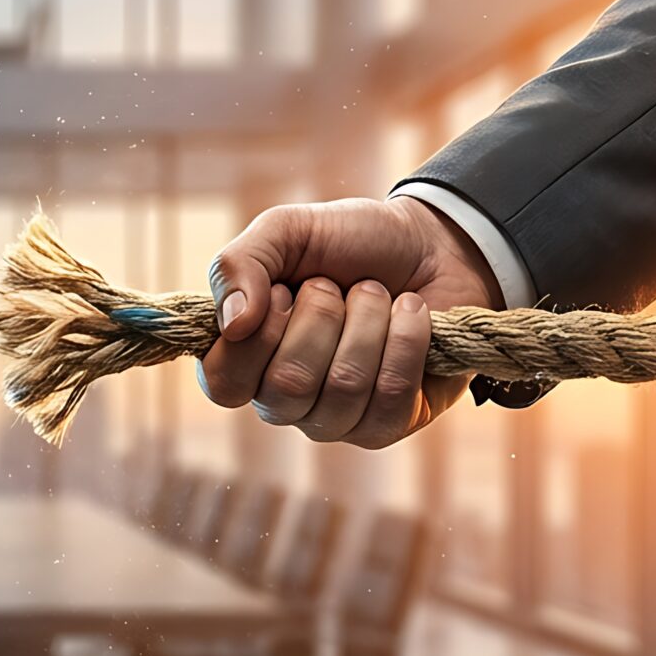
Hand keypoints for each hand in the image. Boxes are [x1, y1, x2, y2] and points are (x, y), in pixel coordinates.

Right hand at [199, 196, 502, 445]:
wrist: (431, 243)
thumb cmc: (348, 241)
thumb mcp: (284, 231)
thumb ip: (236, 265)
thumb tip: (233, 325)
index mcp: (246, 360)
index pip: (224, 385)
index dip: (256, 336)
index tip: (283, 290)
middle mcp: (284, 400)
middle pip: (289, 386)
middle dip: (322, 315)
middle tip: (337, 286)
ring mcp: (336, 419)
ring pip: (345, 387)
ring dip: (369, 319)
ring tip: (377, 295)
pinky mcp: (390, 424)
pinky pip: (393, 396)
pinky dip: (407, 337)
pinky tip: (410, 314)